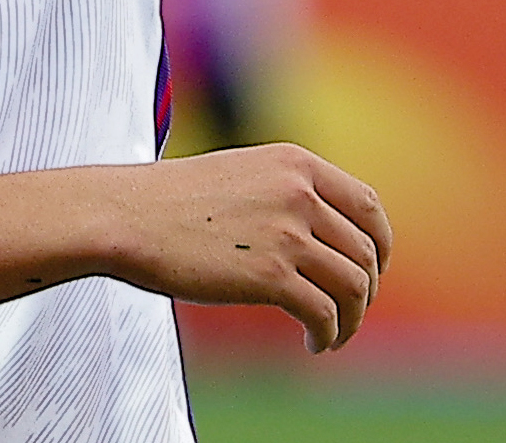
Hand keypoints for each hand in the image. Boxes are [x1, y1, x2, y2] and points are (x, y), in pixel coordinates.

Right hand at [95, 143, 391, 354]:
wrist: (126, 216)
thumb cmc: (174, 200)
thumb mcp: (244, 172)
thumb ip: (286, 190)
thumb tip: (321, 228)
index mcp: (297, 163)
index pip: (368, 205)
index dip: (379, 243)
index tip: (372, 268)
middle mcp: (301, 193)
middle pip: (365, 249)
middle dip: (368, 287)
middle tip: (353, 310)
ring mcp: (287, 233)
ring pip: (353, 284)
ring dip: (353, 318)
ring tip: (335, 335)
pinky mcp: (270, 276)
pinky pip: (324, 312)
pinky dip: (329, 333)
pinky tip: (314, 343)